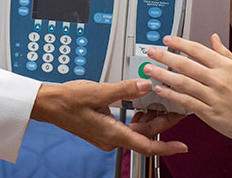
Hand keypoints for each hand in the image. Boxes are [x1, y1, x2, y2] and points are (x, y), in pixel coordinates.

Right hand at [30, 79, 187, 155]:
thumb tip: (145, 84)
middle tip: (178, 109)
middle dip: (163, 122)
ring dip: (151, 117)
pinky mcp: (104, 126)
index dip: (167, 147)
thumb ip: (124, 89)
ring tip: (164, 103)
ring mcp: (107, 133)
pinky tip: (143, 103)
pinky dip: (138, 115)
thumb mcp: (98, 92)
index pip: (146, 146)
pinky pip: (127, 124)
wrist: (48, 104)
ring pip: (137, 129)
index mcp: (112, 133)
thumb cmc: (67, 101)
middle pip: (144, 134)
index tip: (182, 147)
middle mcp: (111, 137)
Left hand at [142, 35, 231, 147]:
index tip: (167, 39)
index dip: (180, 43)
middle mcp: (219, 80)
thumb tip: (213, 38)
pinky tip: (161, 90)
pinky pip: (186, 102)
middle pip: (186, 64)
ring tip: (149, 69)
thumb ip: (225, 54)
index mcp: (226, 67)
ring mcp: (213, 97)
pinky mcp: (210, 114)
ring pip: (182, 83)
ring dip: (163, 75)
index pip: (198, 50)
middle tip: (151, 52)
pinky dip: (171, 95)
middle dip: (165, 56)